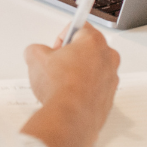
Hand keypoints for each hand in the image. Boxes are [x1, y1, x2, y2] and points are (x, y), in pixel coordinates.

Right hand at [20, 24, 119, 146]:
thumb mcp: (35, 58)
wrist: (69, 118)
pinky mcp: (109, 98)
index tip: (56, 47)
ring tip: (61, 84)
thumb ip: (36, 49)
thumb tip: (36, 53)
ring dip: (78, 73)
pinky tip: (69, 96)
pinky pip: (95, 87)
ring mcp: (111, 79)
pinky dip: (84, 90)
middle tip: (56, 66)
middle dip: (71, 55)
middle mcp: (108, 58)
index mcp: (93, 41)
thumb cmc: (59, 87)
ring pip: (92, 69)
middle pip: (87, 49)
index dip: (61, 37)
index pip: (78, 27)